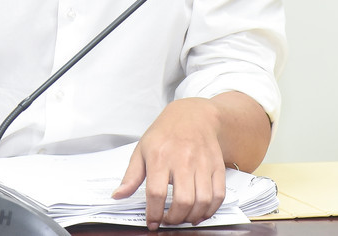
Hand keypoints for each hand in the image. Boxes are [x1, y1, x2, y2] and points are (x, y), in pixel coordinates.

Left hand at [111, 98, 226, 230]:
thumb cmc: (165, 132)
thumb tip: (118, 195)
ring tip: (183, 217)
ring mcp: (202, 163)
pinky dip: (210, 210)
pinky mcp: (217, 166)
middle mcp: (183, 160)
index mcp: (160, 156)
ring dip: (192, 217)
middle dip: (174, 218)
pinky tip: (200, 212)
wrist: (193, 114)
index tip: (152, 223)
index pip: (156, 193)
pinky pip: (218, 195)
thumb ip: (131, 176)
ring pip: (202, 201)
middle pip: (182, 200)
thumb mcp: (142, 149)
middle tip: (168, 220)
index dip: (154, 213)